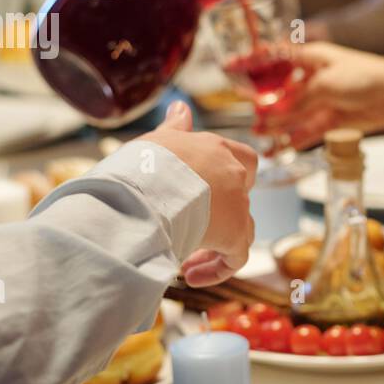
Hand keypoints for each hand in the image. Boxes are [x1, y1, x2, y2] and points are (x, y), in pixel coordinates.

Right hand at [139, 101, 256, 286]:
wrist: (143, 187)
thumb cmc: (141, 163)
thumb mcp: (156, 140)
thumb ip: (173, 128)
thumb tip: (180, 107)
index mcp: (214, 148)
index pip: (240, 158)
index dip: (230, 177)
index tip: (204, 193)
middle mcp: (232, 173)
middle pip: (242, 195)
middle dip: (224, 211)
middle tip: (196, 226)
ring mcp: (237, 204)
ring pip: (240, 228)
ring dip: (216, 245)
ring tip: (186, 261)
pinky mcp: (235, 235)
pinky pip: (235, 258)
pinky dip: (217, 269)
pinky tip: (191, 276)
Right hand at [256, 42, 383, 149]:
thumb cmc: (364, 77)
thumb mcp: (324, 85)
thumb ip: (297, 101)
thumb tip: (274, 115)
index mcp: (311, 58)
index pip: (275, 57)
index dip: (253, 62)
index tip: (231, 66)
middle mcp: (315, 77)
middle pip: (283, 90)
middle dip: (265, 102)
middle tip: (248, 113)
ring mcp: (324, 99)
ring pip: (295, 113)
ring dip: (278, 124)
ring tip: (258, 134)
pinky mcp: (334, 119)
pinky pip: (310, 130)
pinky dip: (296, 139)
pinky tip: (282, 148)